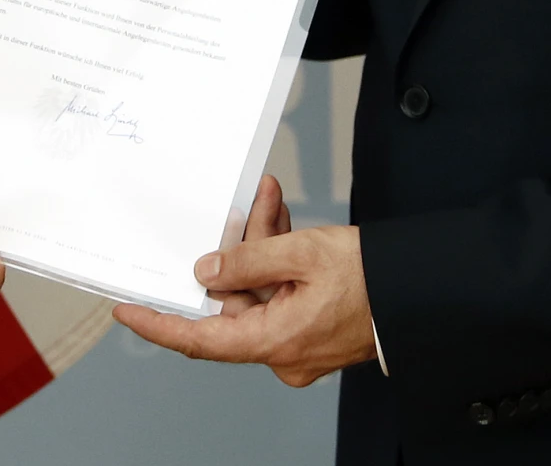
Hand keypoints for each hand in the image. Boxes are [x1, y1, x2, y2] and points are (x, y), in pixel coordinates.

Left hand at [113, 191, 373, 386]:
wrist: (422, 293)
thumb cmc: (373, 279)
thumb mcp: (302, 254)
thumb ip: (247, 260)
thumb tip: (206, 273)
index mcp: (275, 341)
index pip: (200, 339)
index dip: (159, 324)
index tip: (128, 309)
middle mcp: (282, 351)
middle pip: (237, 298)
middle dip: (240, 248)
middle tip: (249, 205)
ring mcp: (297, 342)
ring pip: (259, 288)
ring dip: (263, 245)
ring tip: (271, 200)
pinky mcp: (311, 328)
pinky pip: (279, 292)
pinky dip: (279, 259)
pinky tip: (281, 220)